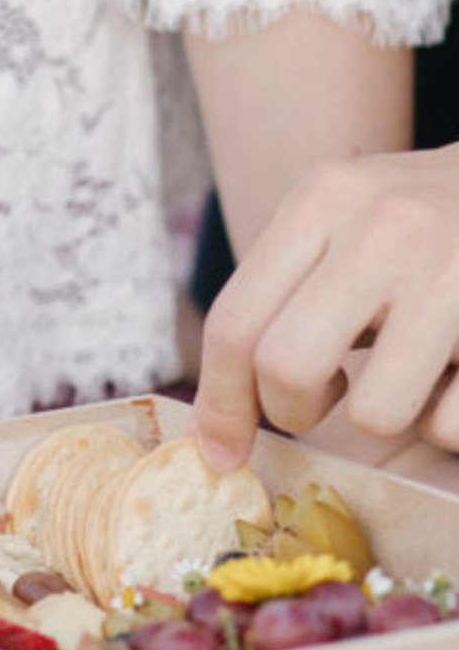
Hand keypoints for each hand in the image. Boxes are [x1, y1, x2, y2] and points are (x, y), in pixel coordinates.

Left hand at [193, 143, 458, 468]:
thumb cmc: (421, 224)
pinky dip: (448, 419)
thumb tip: (216, 424)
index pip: (234, 322)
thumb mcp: (345, 222)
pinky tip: (458, 370)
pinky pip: (448, 425)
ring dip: (386, 414)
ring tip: (411, 370)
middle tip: (323, 397)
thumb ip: (281, 298)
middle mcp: (385, 225)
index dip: (219, 402)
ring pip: (375, 413)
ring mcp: (453, 267)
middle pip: (287, 368)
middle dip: (292, 410)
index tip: (218, 451)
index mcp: (325, 198)